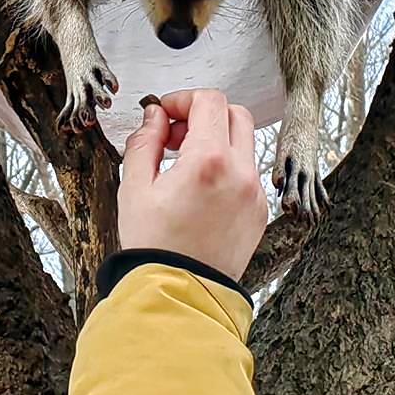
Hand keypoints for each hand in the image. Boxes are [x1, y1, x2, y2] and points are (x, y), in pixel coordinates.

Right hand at [118, 89, 267, 281]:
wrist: (179, 294)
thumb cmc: (154, 247)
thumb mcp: (134, 187)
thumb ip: (144, 141)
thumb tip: (154, 116)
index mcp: (209, 161)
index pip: (209, 101)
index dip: (182, 99)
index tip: (165, 113)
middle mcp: (240, 173)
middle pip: (235, 114)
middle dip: (204, 115)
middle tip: (175, 135)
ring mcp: (255, 194)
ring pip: (244, 144)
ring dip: (217, 141)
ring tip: (184, 165)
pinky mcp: (259, 213)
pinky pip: (248, 174)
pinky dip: (227, 168)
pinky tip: (200, 190)